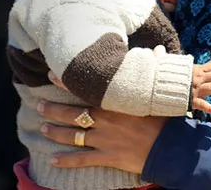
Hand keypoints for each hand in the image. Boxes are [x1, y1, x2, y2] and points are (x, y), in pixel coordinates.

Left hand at [37, 75, 169, 174]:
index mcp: (114, 102)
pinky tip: (52, 160)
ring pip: (72, 135)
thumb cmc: (167, 120)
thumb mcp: (159, 93)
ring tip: (43, 128)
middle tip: (39, 106)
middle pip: (71, 113)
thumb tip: (160, 50)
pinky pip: (82, 159)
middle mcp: (104, 119)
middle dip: (53, 109)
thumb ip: (156, 69)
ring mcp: (103, 139)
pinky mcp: (107, 157)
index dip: (65, 82)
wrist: (171, 149)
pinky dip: (65, 160)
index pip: (85, 89)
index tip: (50, 75)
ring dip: (55, 132)